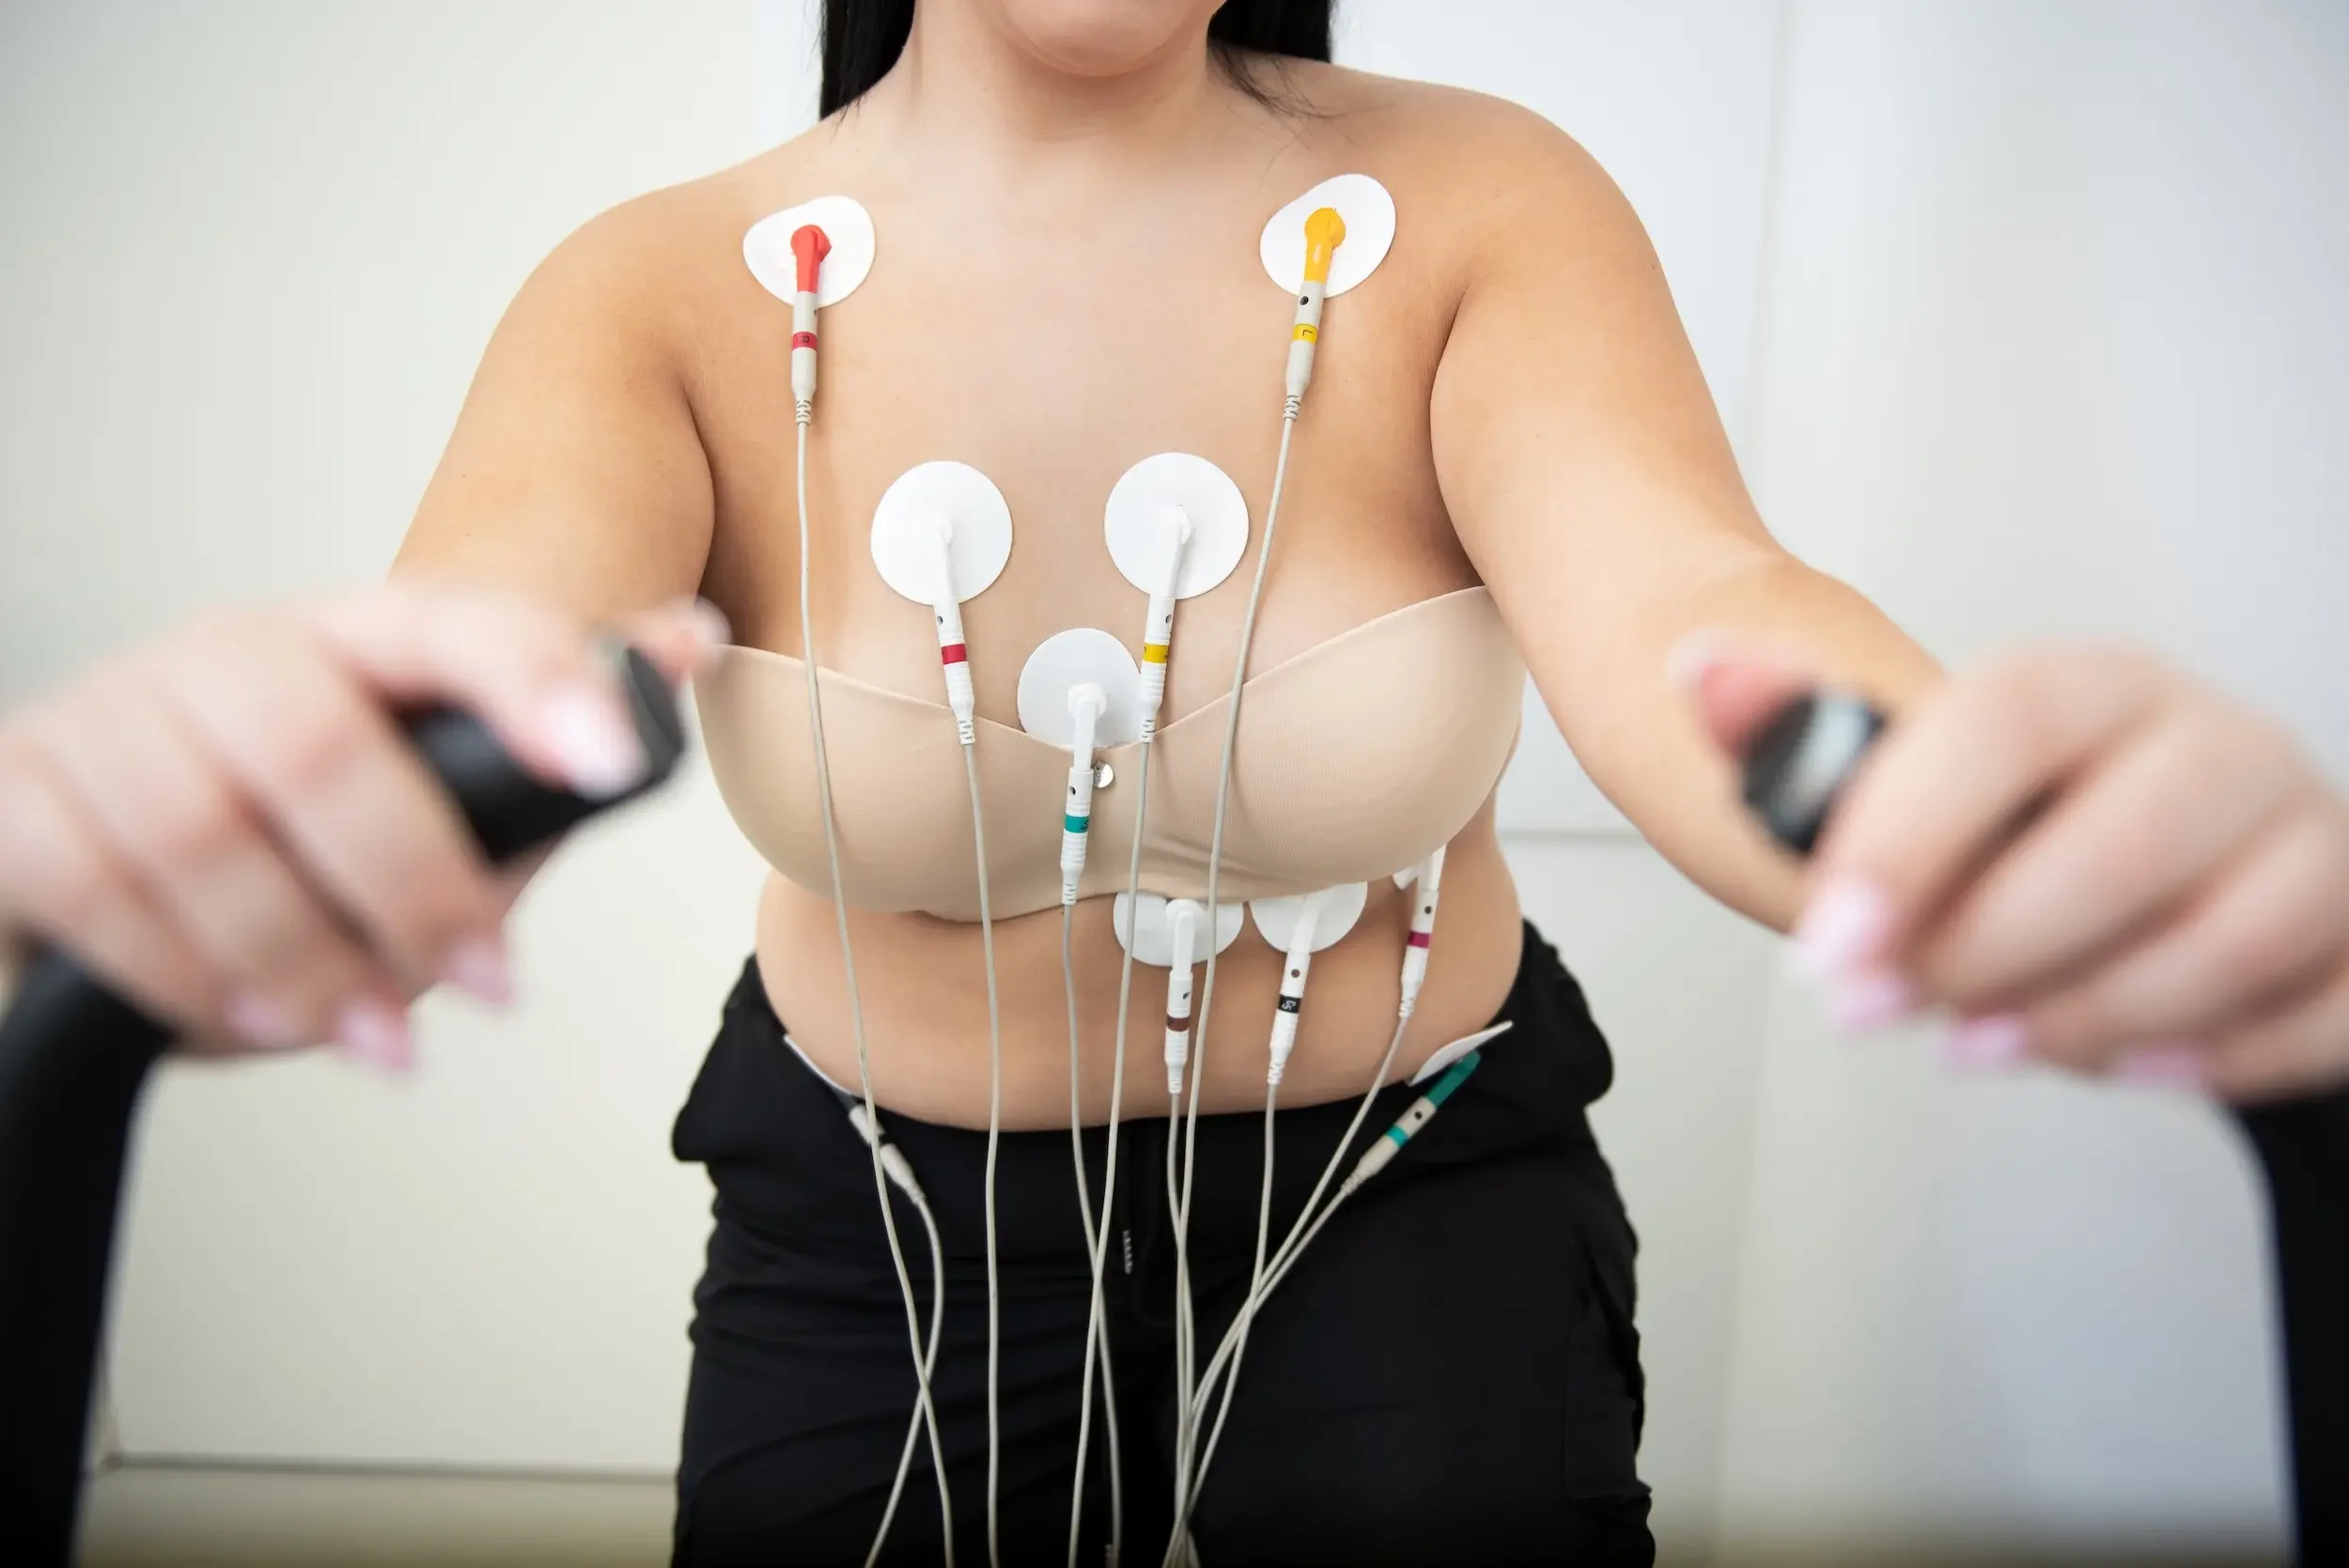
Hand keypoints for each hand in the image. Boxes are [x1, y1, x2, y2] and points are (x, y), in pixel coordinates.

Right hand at [0, 582, 721, 1068]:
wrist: (104, 867)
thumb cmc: (305, 845)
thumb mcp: (443, 808)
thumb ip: (548, 751)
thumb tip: (685, 645)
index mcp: (352, 643)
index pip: (454, 623)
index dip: (537, 677)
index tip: (609, 755)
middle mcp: (225, 658)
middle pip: (317, 742)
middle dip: (416, 882)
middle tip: (488, 982)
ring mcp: (107, 719)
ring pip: (203, 829)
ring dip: (307, 958)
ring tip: (378, 1035)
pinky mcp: (14, 800)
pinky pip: (92, 886)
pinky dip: (188, 976)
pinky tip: (252, 1020)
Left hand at [1686, 639, 2348, 1101]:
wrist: (2161, 897)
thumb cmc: (2017, 842)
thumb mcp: (1898, 791)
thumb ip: (1798, 738)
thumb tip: (1698, 666)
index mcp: (2092, 689)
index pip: (2013, 717)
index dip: (1914, 831)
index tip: (1828, 942)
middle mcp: (2215, 744)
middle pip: (2131, 834)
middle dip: (1987, 946)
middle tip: (1882, 1007)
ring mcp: (2306, 837)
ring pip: (2233, 929)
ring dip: (2085, 1011)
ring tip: (1981, 1042)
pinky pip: (2317, 1010)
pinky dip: (2209, 1056)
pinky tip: (2118, 1063)